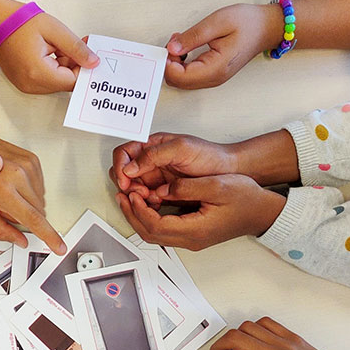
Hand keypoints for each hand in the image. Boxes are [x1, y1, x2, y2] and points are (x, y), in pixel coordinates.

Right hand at [0, 11, 99, 93]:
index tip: (87, 52)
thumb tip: (93, 62)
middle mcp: (30, 84)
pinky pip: (46, 82)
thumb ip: (76, 48)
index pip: (72, 81)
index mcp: (38, 72)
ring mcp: (25, 86)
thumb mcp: (55, 31)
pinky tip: (49, 53)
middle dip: (73, 66)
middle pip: (65, 84)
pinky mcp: (24, 83)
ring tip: (56, 47)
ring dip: (63, 67)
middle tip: (74, 45)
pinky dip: (53, 69)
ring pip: (57, 83)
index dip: (83, 67)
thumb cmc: (20, 22)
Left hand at [0, 134, 65, 253]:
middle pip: (39, 211)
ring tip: (5, 192)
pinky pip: (39, 185)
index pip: (34, 220)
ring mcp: (28, 165)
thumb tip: (19, 240)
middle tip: (3, 208)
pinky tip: (12, 184)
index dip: (49, 236)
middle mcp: (19, 175)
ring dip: (27, 203)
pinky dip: (28, 190)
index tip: (59, 246)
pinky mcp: (32, 159)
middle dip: (24, 217)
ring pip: (40, 199)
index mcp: (4, 190)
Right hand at [111, 133, 238, 203]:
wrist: (229, 172)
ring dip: (138, 196)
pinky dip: (147, 204)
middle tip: (141, 192)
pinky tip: (158, 204)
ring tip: (152, 198)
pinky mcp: (163, 191)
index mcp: (152, 145)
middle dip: (128, 184)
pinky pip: (146, 199)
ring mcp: (156, 177)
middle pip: (123, 173)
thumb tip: (130, 167)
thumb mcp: (181, 149)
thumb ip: (154, 155)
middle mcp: (151, 161)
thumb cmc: (210, 156)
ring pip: (133, 188)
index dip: (120, 167)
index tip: (126, 181)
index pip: (123, 154)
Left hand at [115, 174, 285, 250]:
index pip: (155, 224)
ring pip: (155, 234)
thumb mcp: (216, 186)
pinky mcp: (193, 235)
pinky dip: (151, 217)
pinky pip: (164, 230)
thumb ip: (185, 188)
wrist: (263, 211)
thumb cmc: (246, 199)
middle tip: (122, 195)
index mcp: (195, 230)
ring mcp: (191, 240)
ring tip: (129, 197)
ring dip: (139, 216)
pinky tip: (148, 202)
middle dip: (132, 214)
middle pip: (150, 233)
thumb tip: (160, 191)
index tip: (132, 192)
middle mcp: (191, 240)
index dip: (139, 209)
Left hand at [165, 3, 282, 89]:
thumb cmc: (248, 23)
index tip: (172, 43)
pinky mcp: (212, 74)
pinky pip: (189, 76)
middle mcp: (213, 78)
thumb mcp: (218, 22)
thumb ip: (193, 36)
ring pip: (182, 80)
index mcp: (215, 68)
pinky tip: (185, 47)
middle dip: (169, 62)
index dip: (168, 61)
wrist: (267, 27)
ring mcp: (213, 78)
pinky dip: (181, 63)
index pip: (179, 77)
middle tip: (175, 41)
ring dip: (175, 62)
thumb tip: (172, 48)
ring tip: (182, 41)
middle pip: (177, 81)